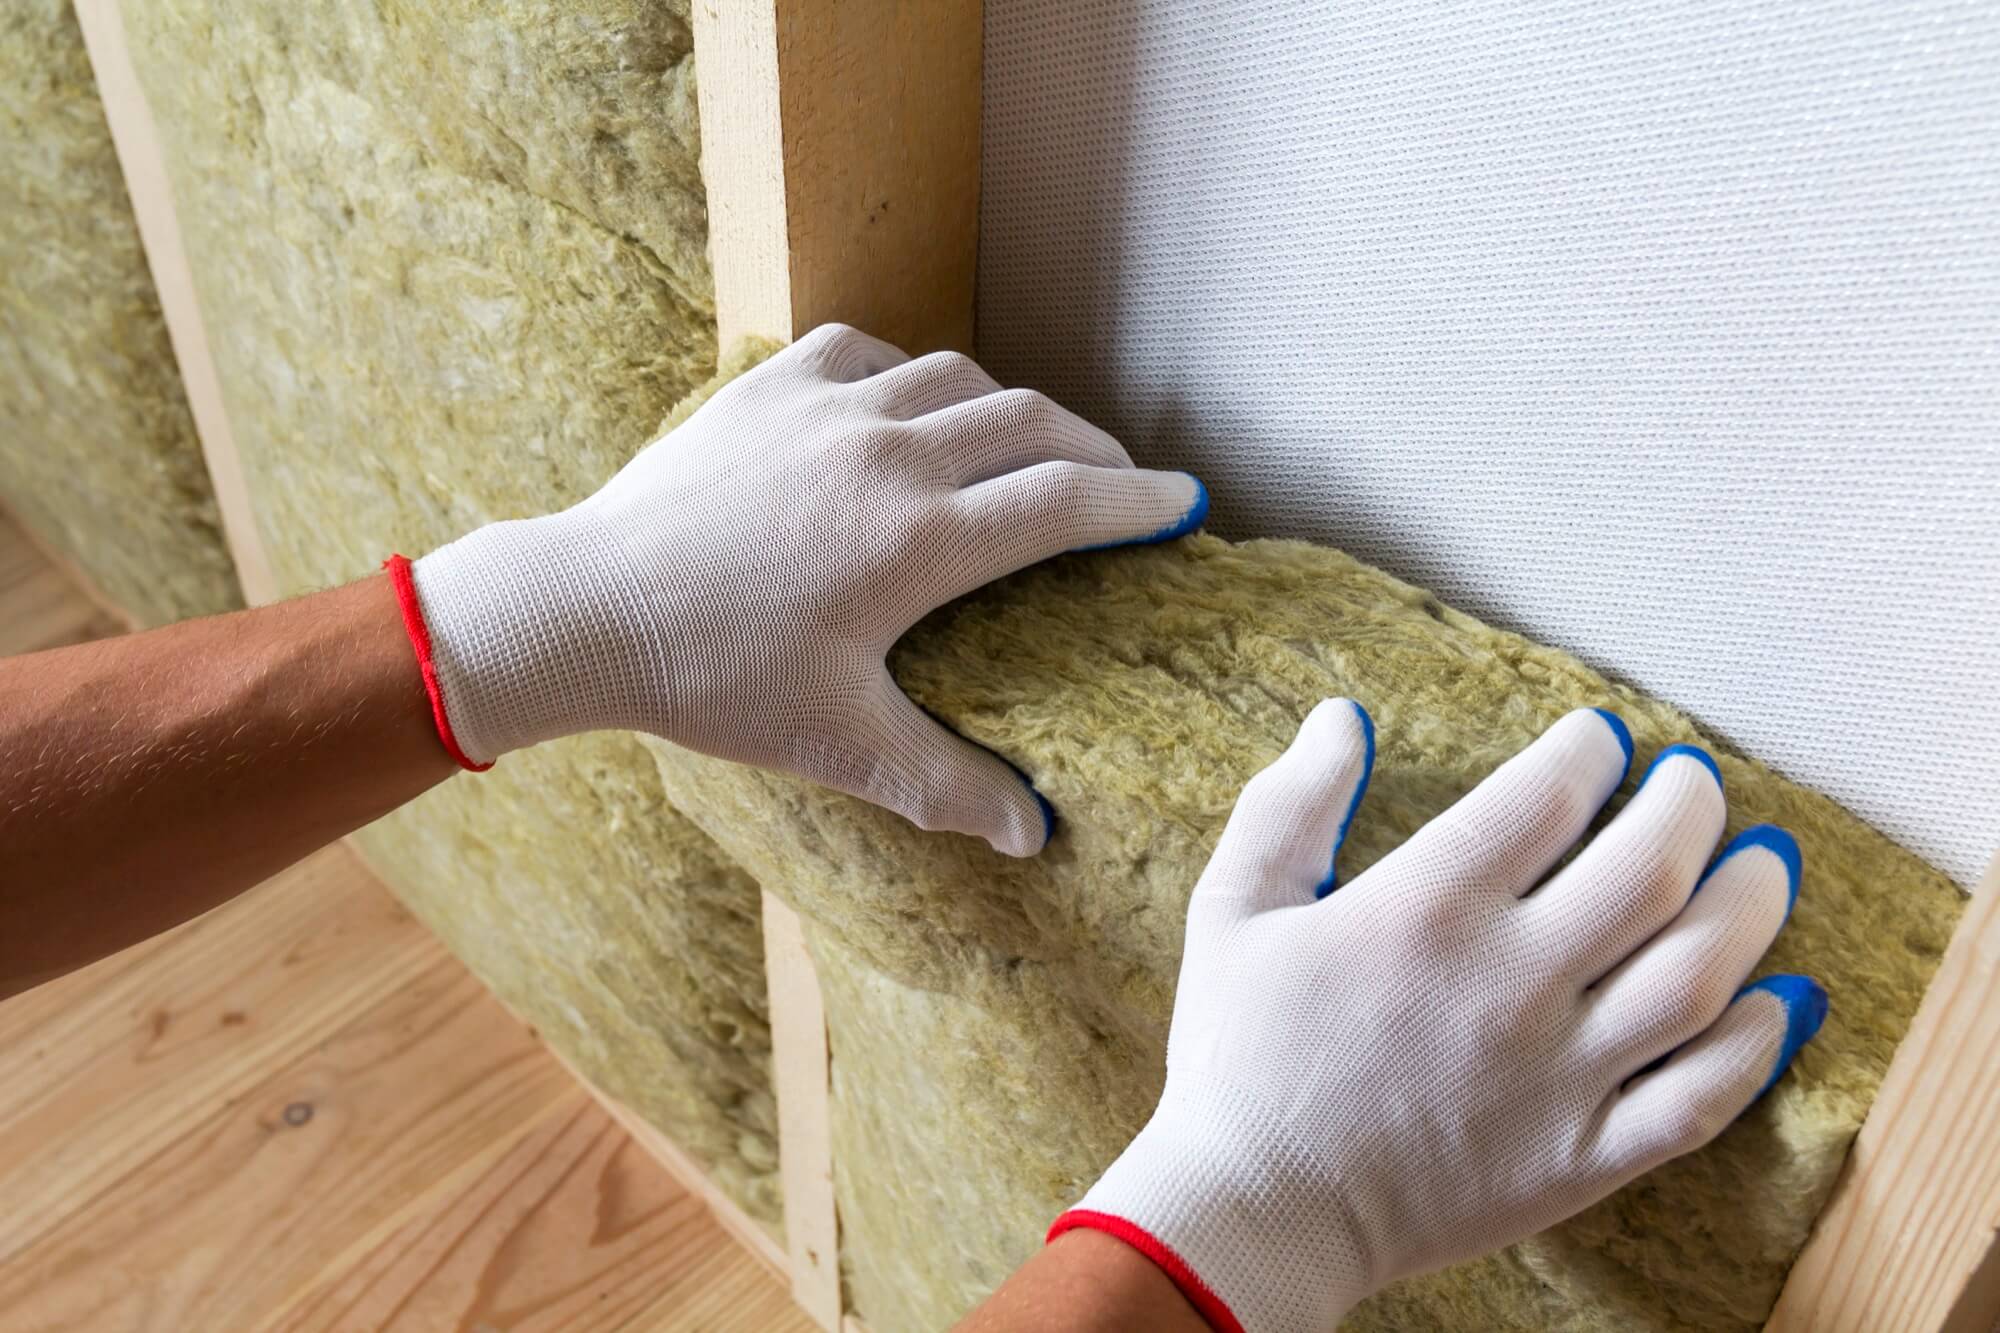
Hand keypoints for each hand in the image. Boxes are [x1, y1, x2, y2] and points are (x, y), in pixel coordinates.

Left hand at [398, 324, 1205, 854]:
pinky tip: (905, 402)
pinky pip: (864, 350)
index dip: (1139, 502)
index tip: (1186, 502)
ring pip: (955, 377)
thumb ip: (944, 784)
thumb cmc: (712, 681)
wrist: (584, 608)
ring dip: (1007, 408)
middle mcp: (888, 454)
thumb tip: (1032, 837)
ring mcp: (826, 409)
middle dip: (1090, 450)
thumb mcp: (837, 742)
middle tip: (1117, 481)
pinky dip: (907, 371)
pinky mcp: (766, 388)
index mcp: (920, 540)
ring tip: (1023, 444)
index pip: (1064, 503)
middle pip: (1029, 425)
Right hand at [1053, 703, 1825, 1331]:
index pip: (1548, 796)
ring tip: (1761, 864)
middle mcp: (1508, 982)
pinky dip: (1753, 1045)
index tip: (1603, 741)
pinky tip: (1775, 999)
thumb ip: (1288, 804)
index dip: (1592, 751)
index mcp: (1425, 910)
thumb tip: (1342, 720)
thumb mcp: (1233, 907)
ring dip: (1748, 905)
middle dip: (1690, 804)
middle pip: (1649, 868)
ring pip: (1696, 973)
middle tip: (1693, 781)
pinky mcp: (1582, 1157)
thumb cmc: (1240, 1055)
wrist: (1256, 1211)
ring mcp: (1558, 1076)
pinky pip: (1700, 1099)